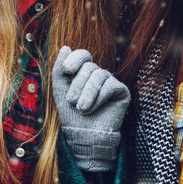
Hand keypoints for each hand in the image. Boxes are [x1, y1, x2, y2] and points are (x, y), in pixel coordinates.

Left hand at [52, 46, 129, 172]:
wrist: (85, 136)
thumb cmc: (72, 115)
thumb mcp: (60, 91)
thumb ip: (60, 71)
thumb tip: (65, 47)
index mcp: (84, 72)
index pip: (83, 55)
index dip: (76, 59)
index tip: (68, 70)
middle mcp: (98, 75)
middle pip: (89, 66)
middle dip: (78, 85)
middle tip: (73, 103)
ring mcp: (111, 82)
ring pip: (99, 75)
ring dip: (87, 94)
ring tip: (82, 109)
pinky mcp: (122, 92)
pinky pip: (111, 85)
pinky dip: (99, 98)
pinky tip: (94, 108)